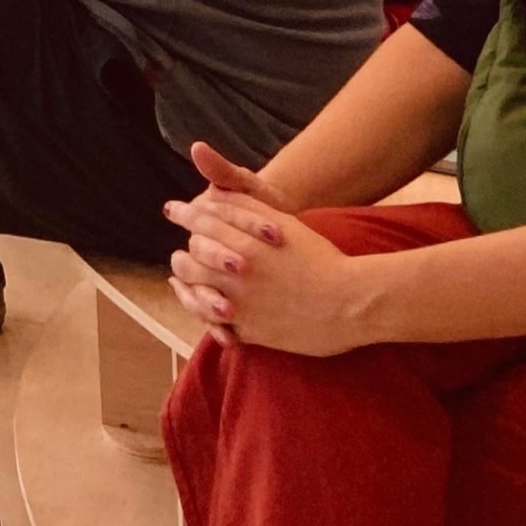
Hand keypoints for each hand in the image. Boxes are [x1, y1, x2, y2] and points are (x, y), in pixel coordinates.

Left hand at [164, 184, 361, 354]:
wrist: (352, 302)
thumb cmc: (320, 257)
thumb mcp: (283, 221)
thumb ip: (244, 206)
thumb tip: (211, 192)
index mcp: (243, 243)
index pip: (198, 224)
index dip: (183, 214)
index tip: (173, 210)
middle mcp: (235, 275)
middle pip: (189, 260)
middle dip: (181, 254)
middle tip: (179, 253)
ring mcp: (241, 306)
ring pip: (195, 295)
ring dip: (186, 286)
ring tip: (182, 281)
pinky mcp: (251, 332)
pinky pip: (216, 326)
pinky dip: (206, 316)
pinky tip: (206, 307)